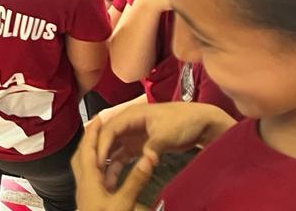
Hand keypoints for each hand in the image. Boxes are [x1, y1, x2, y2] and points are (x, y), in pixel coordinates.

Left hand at [73, 117, 155, 209]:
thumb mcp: (124, 203)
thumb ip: (136, 180)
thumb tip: (149, 157)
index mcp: (89, 178)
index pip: (89, 147)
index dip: (95, 130)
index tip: (101, 115)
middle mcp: (83, 182)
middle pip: (83, 153)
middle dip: (91, 138)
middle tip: (101, 125)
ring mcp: (85, 192)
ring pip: (85, 165)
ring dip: (94, 152)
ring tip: (106, 142)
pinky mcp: (90, 200)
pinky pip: (91, 177)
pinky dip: (99, 168)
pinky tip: (109, 170)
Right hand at [91, 102, 232, 171]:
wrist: (201, 123)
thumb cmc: (183, 121)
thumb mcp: (166, 133)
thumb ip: (153, 146)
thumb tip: (146, 160)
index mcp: (131, 115)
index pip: (110, 129)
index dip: (102, 145)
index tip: (98, 162)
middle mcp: (128, 124)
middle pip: (107, 139)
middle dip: (99, 155)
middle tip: (94, 172)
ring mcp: (133, 135)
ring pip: (113, 149)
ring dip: (107, 163)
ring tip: (102, 179)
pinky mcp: (139, 145)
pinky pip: (124, 156)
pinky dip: (118, 166)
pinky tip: (113, 178)